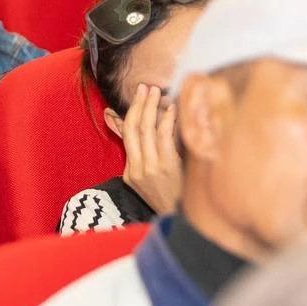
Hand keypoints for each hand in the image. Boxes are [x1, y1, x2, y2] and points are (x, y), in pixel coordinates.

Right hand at [119, 84, 182, 214]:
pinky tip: (172, 108)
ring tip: (157, 92)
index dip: (131, 112)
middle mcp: (137, 169)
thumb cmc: (170, 195)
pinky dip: (166, 121)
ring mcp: (150, 168)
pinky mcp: (166, 168)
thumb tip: (134, 130)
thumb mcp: (150, 177)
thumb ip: (142, 152)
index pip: (126, 135)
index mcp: (130, 172)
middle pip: (134, 130)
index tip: (138, 94)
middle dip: (139, 106)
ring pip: (146, 131)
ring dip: (151, 108)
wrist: (180, 217)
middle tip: (145, 87)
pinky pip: (164, 138)